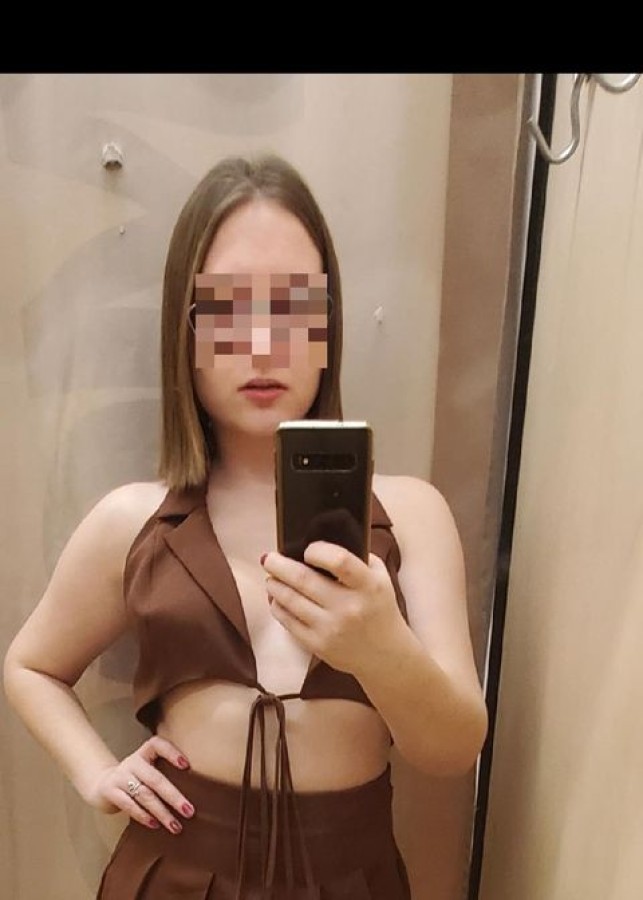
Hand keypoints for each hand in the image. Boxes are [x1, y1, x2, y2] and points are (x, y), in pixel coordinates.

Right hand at [85, 735, 194, 833]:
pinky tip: (155, 824)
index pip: (158, 745)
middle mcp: (133, 762)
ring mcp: (120, 777)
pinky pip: (129, 804)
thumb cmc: (135, 777)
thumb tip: (193, 792)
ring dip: (161, 812)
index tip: (186, 766)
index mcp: (144, 753)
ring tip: (175, 825)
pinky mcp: (110, 791)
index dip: (172, 753)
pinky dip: (143, 815)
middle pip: (155, 779)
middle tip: (189, 811)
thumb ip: (163, 773)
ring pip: (144, 795)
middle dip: (174, 797)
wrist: (102, 783)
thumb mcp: (147, 768)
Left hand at [262, 541, 405, 676]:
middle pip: (304, 580)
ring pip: (291, 600)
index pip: (339, 561)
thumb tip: (320, 539)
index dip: (318, 551)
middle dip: (279, 565)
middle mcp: (349, 607)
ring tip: (271, 577)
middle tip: (269, 558)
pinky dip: (278, 606)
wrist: (385, 654)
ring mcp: (332, 628)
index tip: (307, 549)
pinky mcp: (318, 645)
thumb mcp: (379, 577)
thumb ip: (357, 556)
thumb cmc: (379, 607)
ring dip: (275, 585)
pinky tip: (276, 598)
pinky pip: (288, 621)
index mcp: (368, 586)